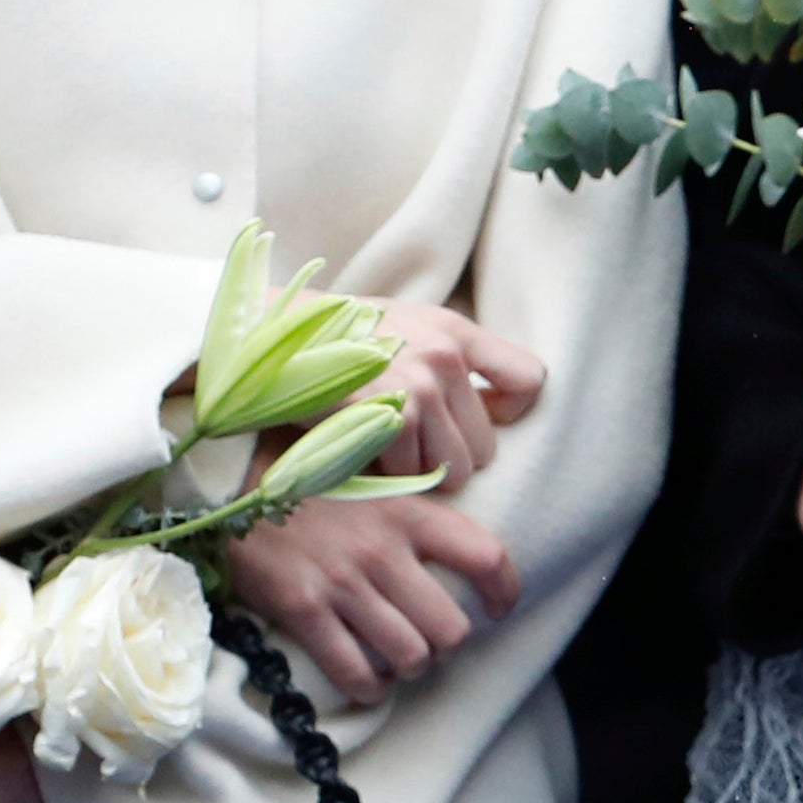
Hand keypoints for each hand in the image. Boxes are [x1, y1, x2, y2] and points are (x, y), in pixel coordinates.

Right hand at [225, 491, 522, 702]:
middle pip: (451, 629)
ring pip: (409, 657)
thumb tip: (461, 558)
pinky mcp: (304, 611)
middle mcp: (382, 550)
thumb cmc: (313, 490)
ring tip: (399, 663)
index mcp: (408, 513)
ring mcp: (343, 583)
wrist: (234, 488)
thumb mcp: (376, 485)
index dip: (504, 592)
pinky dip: (370, 689)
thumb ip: (417, 515)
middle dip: (446, 648)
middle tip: (431, 644)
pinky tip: (368, 681)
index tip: (498, 609)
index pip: (485, 556)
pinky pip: (355, 672)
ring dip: (410, 670)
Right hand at [341, 302, 544, 493]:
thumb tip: (497, 407)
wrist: (273, 340)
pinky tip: (362, 453)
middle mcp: (444, 359)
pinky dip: (385, 476)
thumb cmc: (339, 339)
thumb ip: (450, 357)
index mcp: (455, 332)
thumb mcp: (405, 326)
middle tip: (410, 446)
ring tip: (384, 451)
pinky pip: (409, 476)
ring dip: (417, 472)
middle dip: (450, 456)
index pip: (529, 381)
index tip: (480, 418)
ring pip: (451, 470)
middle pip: (485, 447)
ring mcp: (418, 390)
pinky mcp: (389, 420)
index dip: (509, 411)